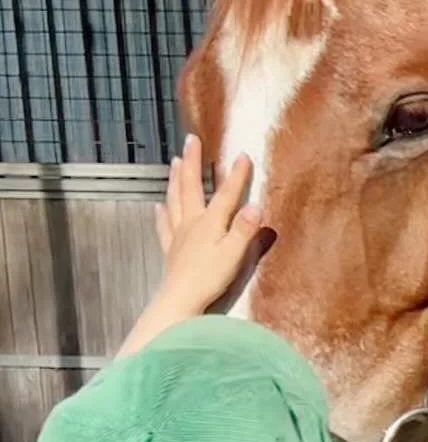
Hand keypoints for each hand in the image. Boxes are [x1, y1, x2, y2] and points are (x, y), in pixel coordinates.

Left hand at [153, 133, 264, 313]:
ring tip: (174, 162)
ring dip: (175, 179)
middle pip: (190, 187)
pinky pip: (164, 225)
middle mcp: (191, 223)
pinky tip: (159, 206)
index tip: (243, 155)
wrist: (180, 300)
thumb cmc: (209, 278)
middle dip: (192, 162)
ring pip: (175, 200)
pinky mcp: (171, 249)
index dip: (236, 175)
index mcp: (209, 222)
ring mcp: (178, 235)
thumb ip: (244, 230)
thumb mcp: (234, 254)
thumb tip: (255, 205)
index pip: (226, 194)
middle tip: (191, 141)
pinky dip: (162, 213)